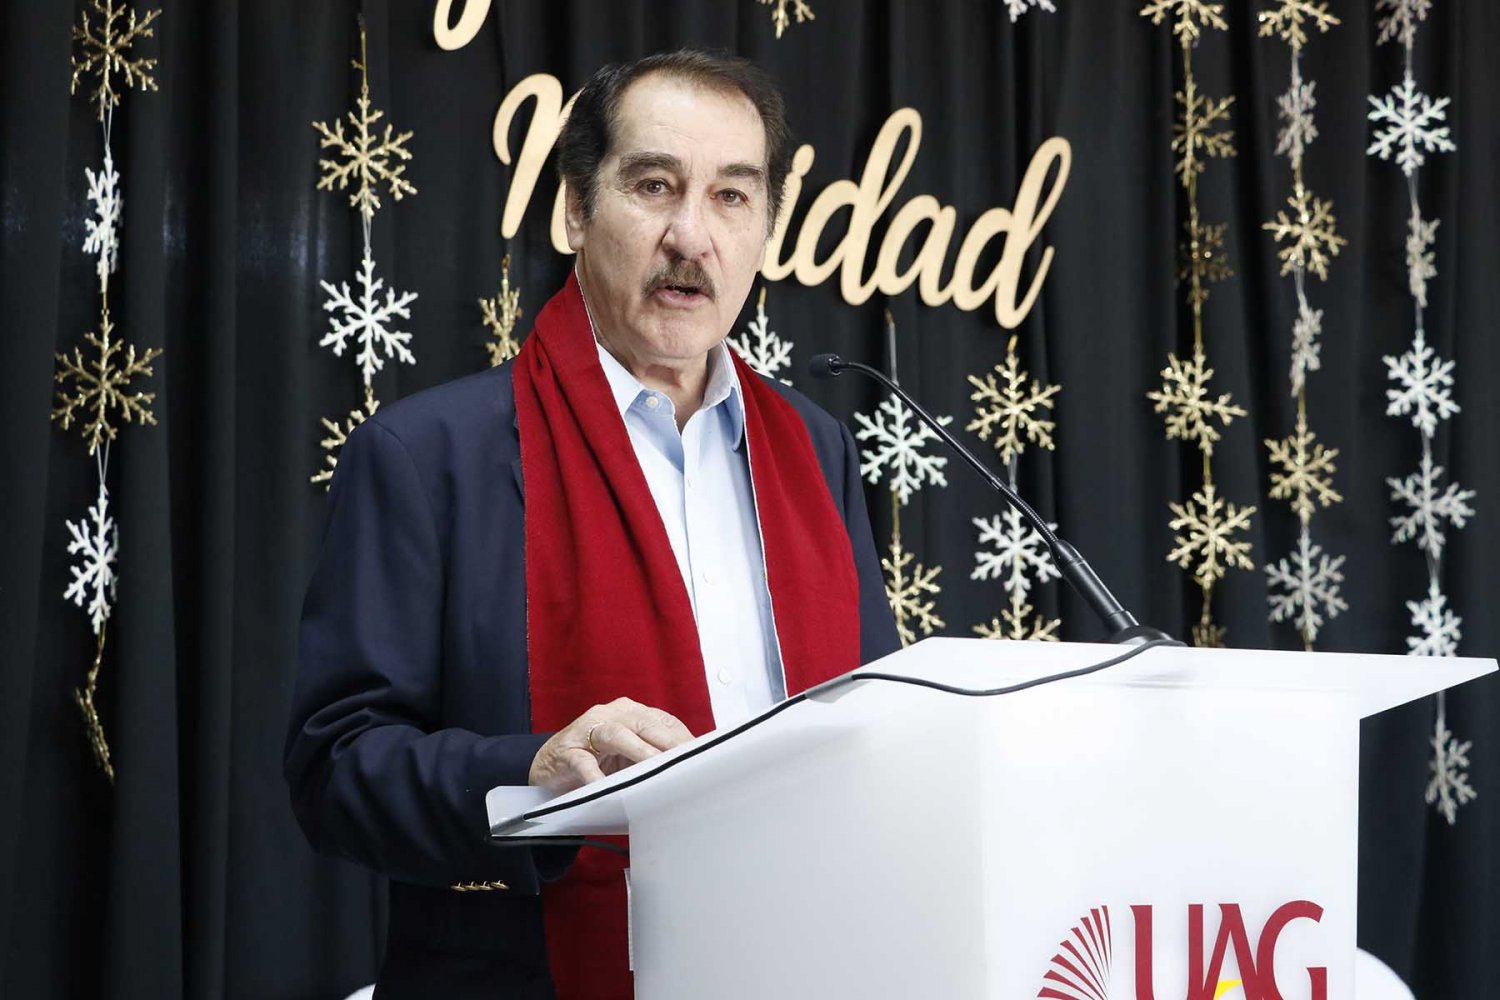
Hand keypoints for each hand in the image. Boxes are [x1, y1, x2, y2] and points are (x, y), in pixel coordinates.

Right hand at [528, 697, 693, 792]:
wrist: (548, 766)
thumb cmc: (597, 760)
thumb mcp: (629, 756)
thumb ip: (653, 756)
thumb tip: (689, 769)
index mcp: (629, 713)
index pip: (663, 721)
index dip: (682, 738)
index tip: (702, 756)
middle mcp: (610, 715)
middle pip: (643, 723)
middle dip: (667, 742)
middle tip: (686, 760)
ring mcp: (587, 731)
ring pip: (616, 735)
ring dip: (638, 751)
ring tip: (655, 767)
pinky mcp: (567, 751)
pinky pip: (583, 762)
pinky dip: (594, 773)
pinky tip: (604, 785)